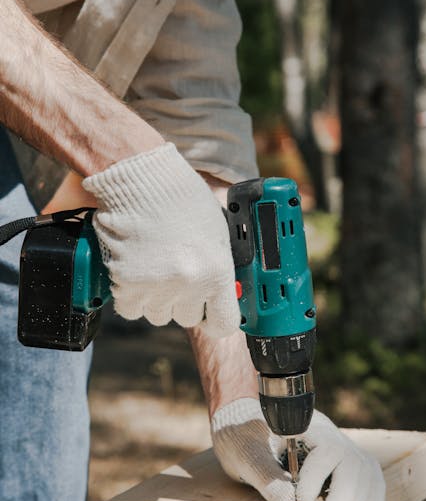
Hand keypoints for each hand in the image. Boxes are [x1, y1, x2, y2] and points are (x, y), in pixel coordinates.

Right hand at [83, 143, 239, 336]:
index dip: (215, 321)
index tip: (210, 315)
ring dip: (155, 299)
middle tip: (174, 275)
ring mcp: (156, 286)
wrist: (142, 178)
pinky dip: (131, 297)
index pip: (223, 323)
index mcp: (217, 271)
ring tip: (153, 268)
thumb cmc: (181, 198)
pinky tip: (135, 273)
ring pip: (157, 315)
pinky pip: (130, 309)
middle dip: (181, 301)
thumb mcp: (216, 232)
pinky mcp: (126, 284)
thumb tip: (219, 293)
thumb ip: (217, 268)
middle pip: (186, 318)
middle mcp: (189, 284)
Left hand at [211, 398, 385, 500]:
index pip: (326, 448)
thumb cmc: (240, 438)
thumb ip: (263, 474)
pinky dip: (372, 489)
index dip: (318, 477)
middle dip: (347, 496)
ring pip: (362, 466)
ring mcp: (334, 443)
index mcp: (300, 425)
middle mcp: (324, 432)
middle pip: (350, 459)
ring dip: (359, 500)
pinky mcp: (339, 458)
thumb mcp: (243, 454)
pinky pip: (365, 470)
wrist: (241, 427)